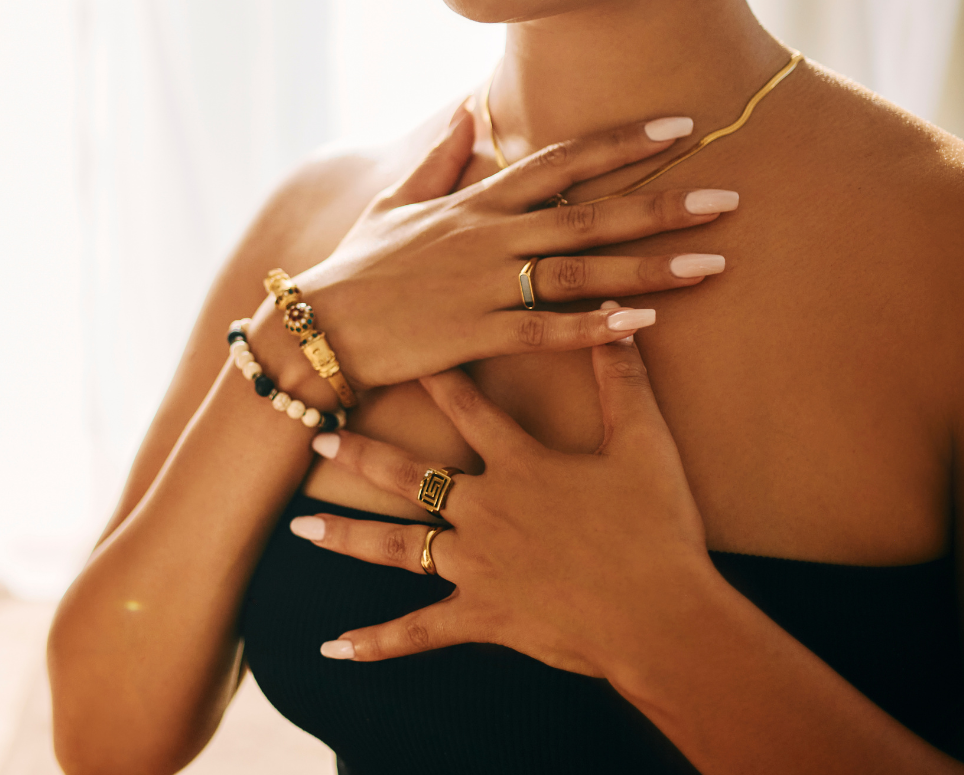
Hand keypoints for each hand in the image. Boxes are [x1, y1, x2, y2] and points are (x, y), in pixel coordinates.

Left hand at [292, 323, 722, 680]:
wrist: (664, 617)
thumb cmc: (658, 529)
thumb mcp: (645, 444)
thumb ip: (623, 379)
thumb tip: (616, 316)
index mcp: (520, 464)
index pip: (466, 407)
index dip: (431, 377)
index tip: (394, 352)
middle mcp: (486, 509)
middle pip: (408, 475)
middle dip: (360, 454)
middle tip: (317, 439)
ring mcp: (477, 565)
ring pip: (396, 546)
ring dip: (345, 536)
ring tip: (300, 526)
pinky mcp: (481, 616)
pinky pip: (418, 632)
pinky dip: (376, 643)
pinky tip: (335, 647)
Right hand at [295, 103, 738, 386]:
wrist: (316, 327)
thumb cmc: (359, 267)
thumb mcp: (395, 202)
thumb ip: (439, 158)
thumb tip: (468, 110)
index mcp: (477, 201)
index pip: (562, 160)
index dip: (623, 142)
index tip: (681, 126)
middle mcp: (489, 236)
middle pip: (590, 213)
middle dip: (661, 203)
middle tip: (729, 198)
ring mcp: (484, 285)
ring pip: (582, 270)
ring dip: (649, 266)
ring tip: (712, 263)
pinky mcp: (475, 335)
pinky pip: (547, 330)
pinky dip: (596, 328)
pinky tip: (644, 324)